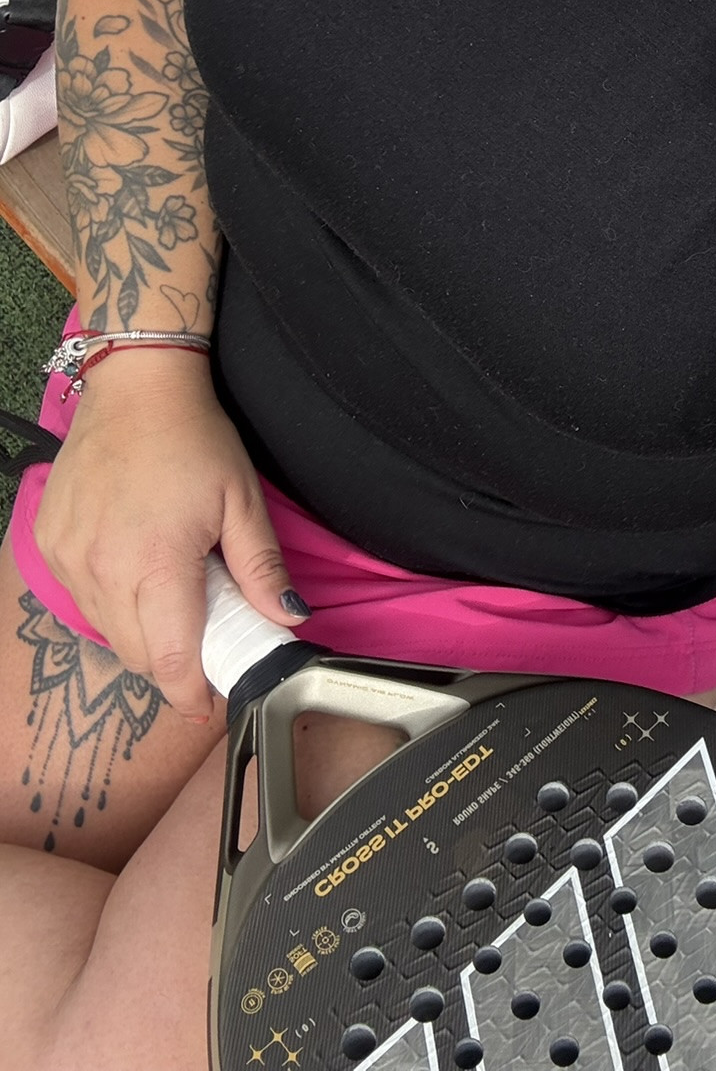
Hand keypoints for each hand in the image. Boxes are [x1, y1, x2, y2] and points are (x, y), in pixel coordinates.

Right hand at [32, 351, 305, 720]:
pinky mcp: (50, 543)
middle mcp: (101, 569)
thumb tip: (288, 619)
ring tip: (176, 597)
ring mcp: (69, 559)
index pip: (168, 661)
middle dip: (173, 664)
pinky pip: (82, 598)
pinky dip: (112, 601)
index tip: (210, 705)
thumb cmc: (195, 439)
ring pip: (106, 630)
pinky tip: (138, 569)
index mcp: (155, 564)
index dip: (191, 694)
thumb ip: (261, 567)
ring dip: (142, 632)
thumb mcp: (242, 500)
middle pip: (136, 654)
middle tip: (206, 644)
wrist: (136, 387)